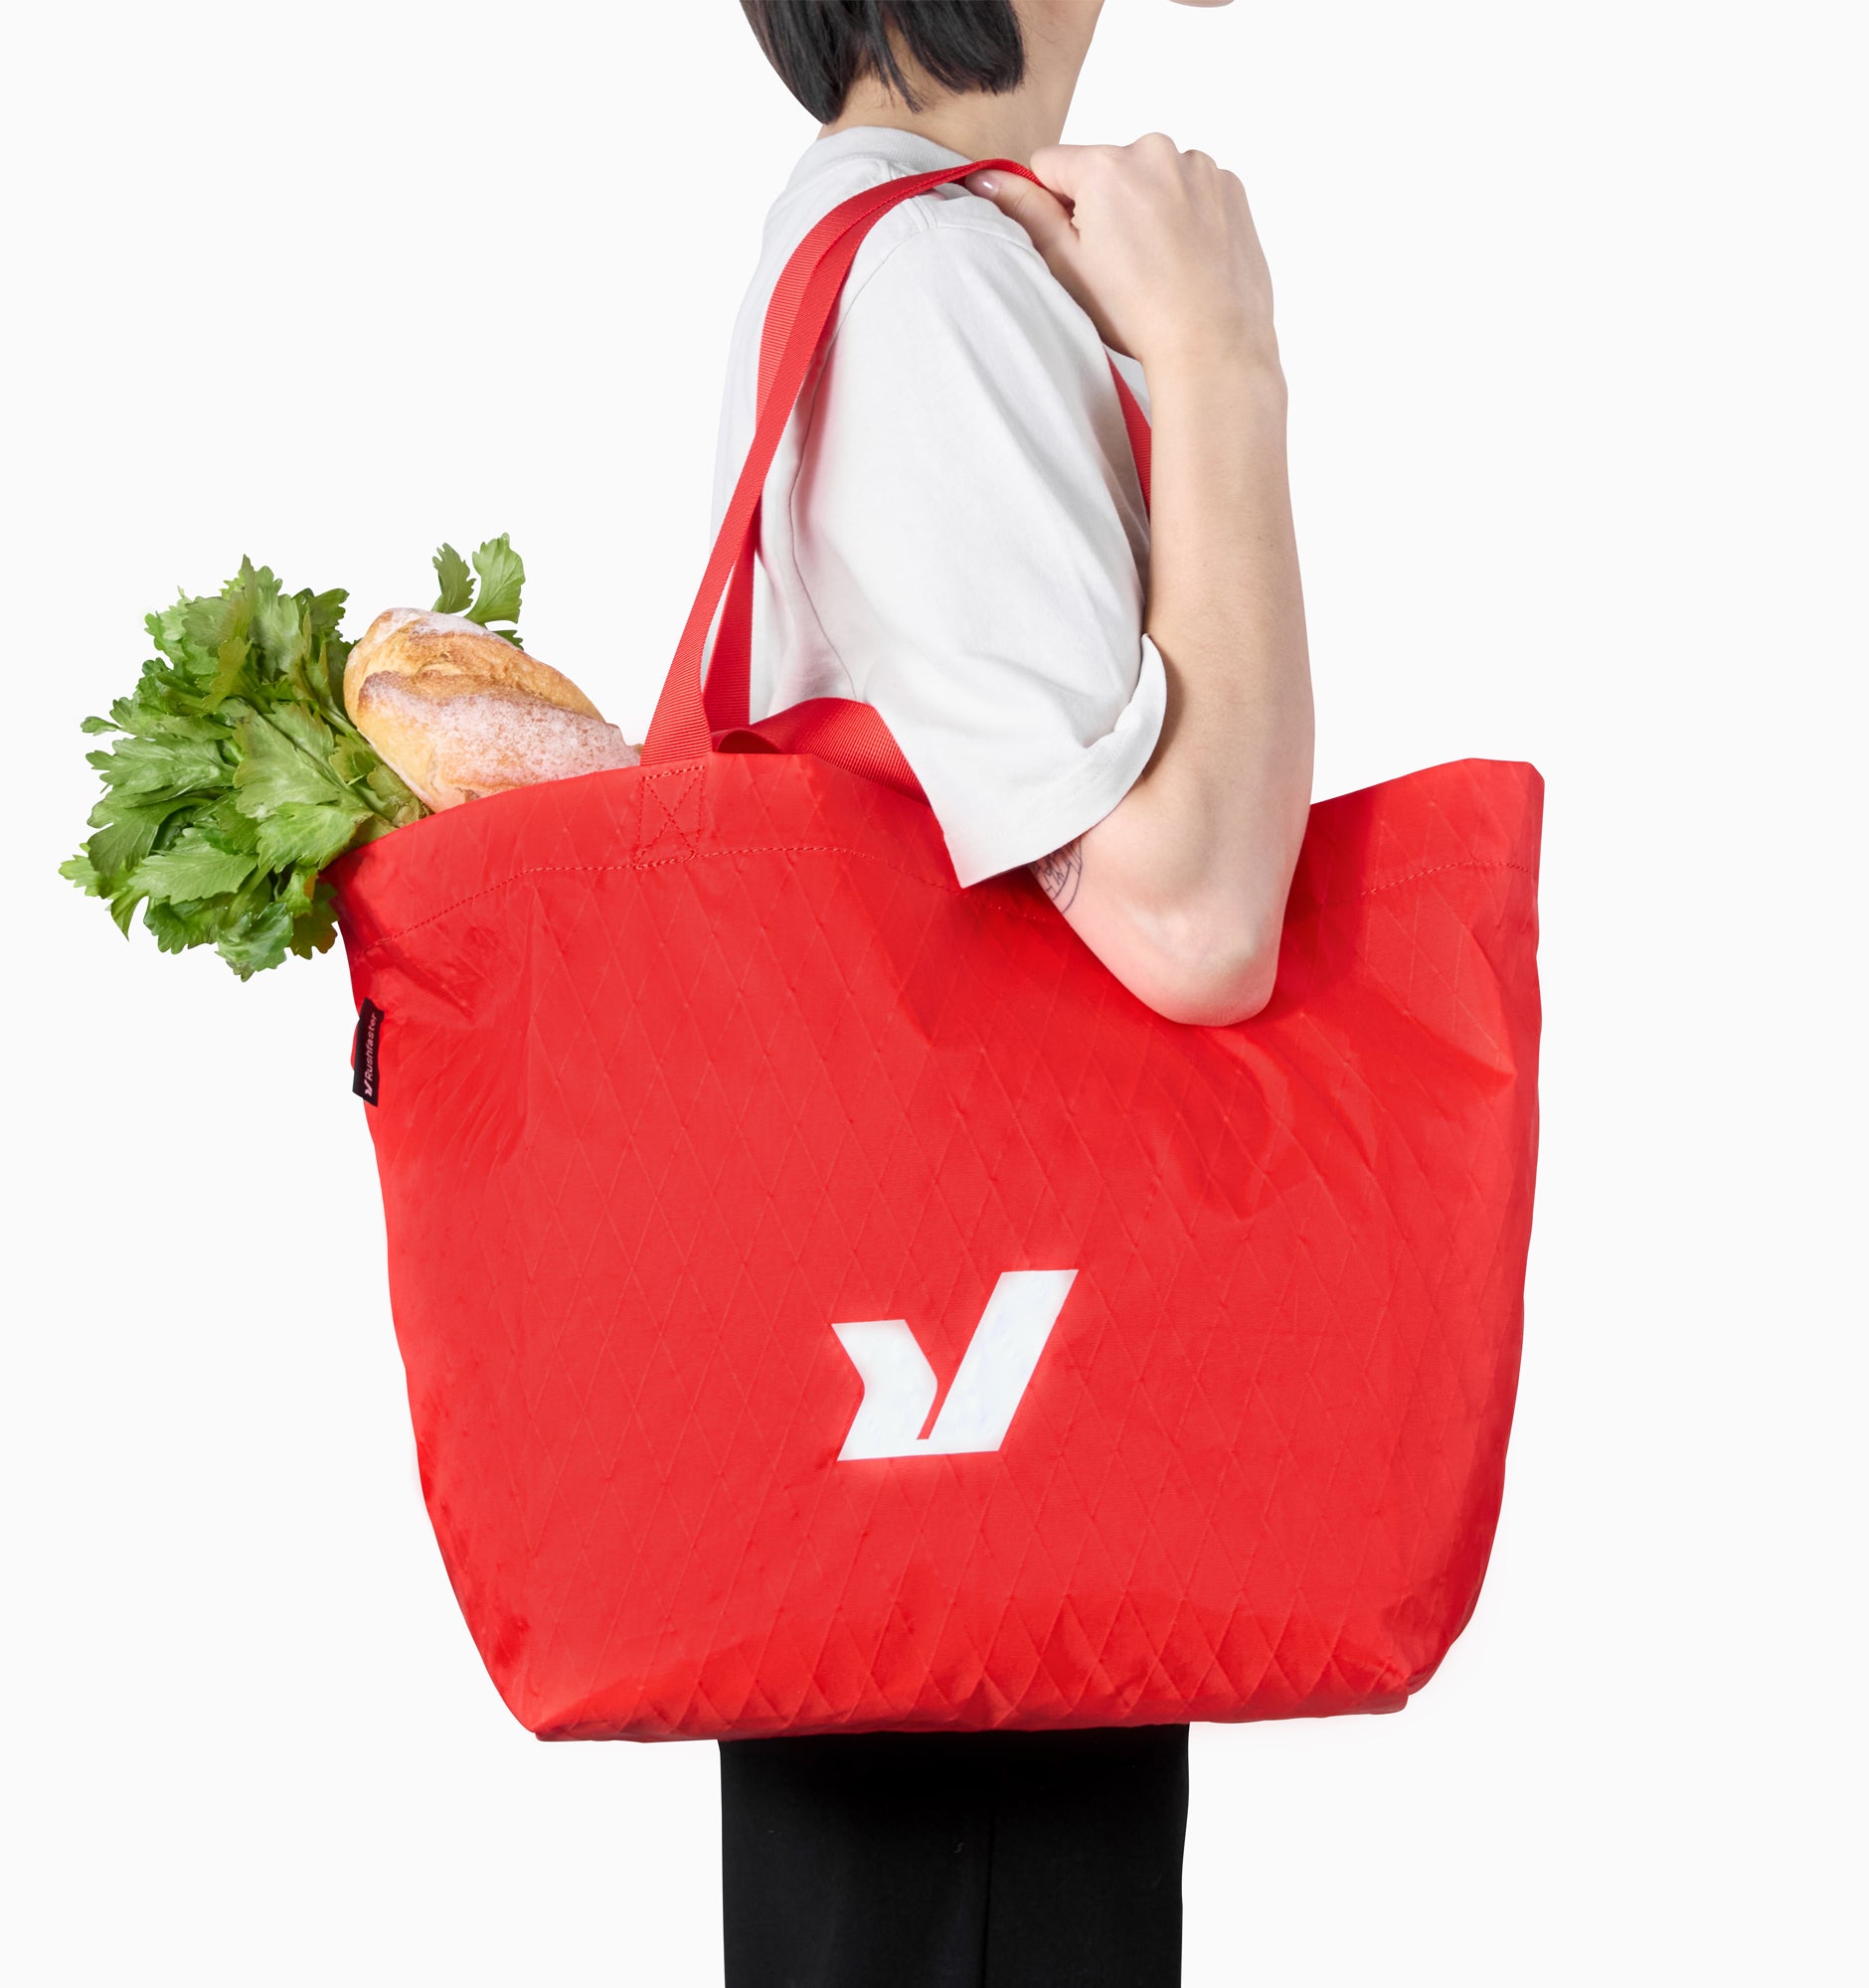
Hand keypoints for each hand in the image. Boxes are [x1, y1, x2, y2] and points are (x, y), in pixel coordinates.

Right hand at [967, 136, 1277, 376]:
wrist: (1212, 346)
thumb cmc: (1138, 314)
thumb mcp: (1067, 265)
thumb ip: (1025, 211)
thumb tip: (987, 176)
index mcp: (1106, 166)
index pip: (1051, 164)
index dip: (1054, 206)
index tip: (1077, 245)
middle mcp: (1155, 150)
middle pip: (1106, 168)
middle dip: (1105, 204)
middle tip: (1120, 263)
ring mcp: (1199, 166)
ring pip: (1152, 177)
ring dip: (1148, 206)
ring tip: (1157, 263)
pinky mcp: (1230, 185)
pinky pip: (1192, 188)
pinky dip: (1186, 213)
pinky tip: (1187, 256)